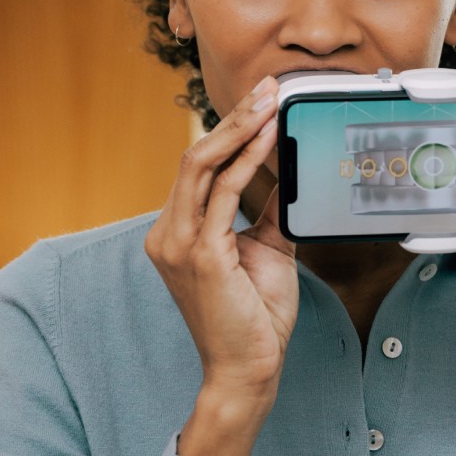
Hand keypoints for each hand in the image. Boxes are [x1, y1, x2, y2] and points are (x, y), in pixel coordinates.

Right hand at [144, 76, 298, 409]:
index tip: (261, 102)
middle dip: (234, 117)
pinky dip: (247, 162)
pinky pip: (222, 194)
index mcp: (177, 232)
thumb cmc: (254, 318)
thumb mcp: (266, 251)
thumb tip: (287, 172)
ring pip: (202, 166)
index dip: (229, 130)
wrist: (249, 370)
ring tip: (270, 102)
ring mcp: (178, 244)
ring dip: (239, 129)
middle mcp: (168, 234)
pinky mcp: (200, 255)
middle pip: (195, 157)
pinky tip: (268, 139)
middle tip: (268, 86)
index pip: (198, 167)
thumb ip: (269, 211)